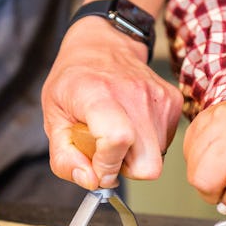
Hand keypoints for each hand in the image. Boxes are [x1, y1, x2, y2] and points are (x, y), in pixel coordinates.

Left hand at [42, 18, 181, 190]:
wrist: (104, 44)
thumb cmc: (74, 79)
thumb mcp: (52, 117)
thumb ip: (63, 157)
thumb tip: (89, 181)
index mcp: (97, 93)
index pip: (117, 139)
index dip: (108, 165)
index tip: (97, 166)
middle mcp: (134, 94)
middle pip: (147, 165)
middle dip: (126, 169)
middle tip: (106, 150)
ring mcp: (159, 98)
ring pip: (156, 158)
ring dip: (135, 155)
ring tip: (116, 130)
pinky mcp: (173, 101)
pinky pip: (164, 143)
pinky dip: (146, 142)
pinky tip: (131, 123)